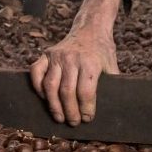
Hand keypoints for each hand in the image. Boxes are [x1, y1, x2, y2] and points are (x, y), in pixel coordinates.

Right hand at [29, 0, 121, 125]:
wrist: (90, 28)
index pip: (86, 91)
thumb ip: (112, 83)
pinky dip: (37, 88)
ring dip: (53, 105)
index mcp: (90, 62)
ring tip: (59, 117)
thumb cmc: (102, 50)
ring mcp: (57, 56)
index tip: (87, 118)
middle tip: (73, 122)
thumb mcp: (112, 64)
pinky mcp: (46, 54)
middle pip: (67, 91)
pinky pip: (36, 73)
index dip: (86, 108)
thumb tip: (115, 106)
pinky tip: (45, 99)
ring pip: (50, 85)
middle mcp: (71, 58)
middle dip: (70, 111)